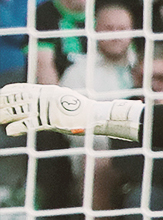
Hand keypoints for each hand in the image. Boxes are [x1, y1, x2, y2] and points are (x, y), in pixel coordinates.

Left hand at [0, 83, 141, 139]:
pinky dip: (19, 127)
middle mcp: (44, 97)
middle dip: (3, 103)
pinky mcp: (51, 120)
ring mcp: (47, 108)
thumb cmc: (81, 111)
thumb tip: (41, 103)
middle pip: (17, 99)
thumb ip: (49, 100)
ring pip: (20, 110)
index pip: (22, 89)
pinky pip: (31, 124)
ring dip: (5, 115)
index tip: (0, 94)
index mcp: (47, 90)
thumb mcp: (63, 100)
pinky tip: (9, 131)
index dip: (9, 92)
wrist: (96, 116)